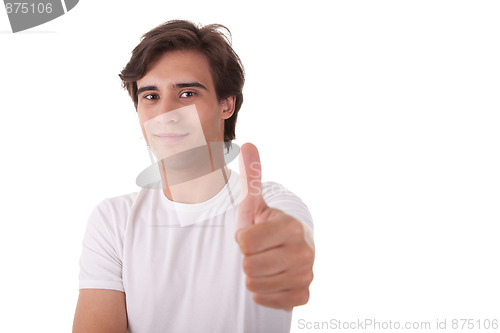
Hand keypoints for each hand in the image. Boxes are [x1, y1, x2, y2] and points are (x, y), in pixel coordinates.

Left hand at [236, 143, 314, 310]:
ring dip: (254, 275)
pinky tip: (273, 277)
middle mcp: (303, 252)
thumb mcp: (256, 203)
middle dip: (248, 257)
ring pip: (254, 285)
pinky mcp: (302, 295)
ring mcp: (305, 275)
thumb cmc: (267, 226)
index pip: (245, 242)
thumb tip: (248, 144)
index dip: (243, 238)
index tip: (254, 233)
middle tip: (260, 250)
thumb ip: (252, 177)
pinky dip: (264, 291)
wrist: (289, 249)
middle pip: (249, 266)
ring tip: (266, 262)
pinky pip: (266, 300)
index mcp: (291, 226)